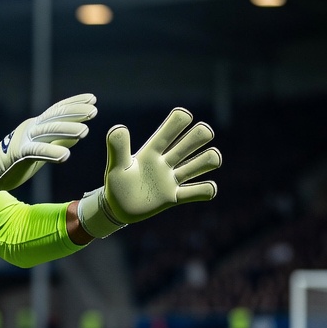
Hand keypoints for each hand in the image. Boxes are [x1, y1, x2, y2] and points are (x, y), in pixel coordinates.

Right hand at [0, 93, 96, 200]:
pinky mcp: (17, 154)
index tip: (92, 99)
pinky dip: (51, 152)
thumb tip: (79, 132)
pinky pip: (36, 152)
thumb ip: (58, 139)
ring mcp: (23, 139)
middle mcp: (30, 128)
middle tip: (94, 111)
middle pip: (54, 117)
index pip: (57, 110)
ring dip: (66, 130)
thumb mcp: (41, 147)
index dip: (74, 103)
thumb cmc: (17, 161)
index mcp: (36, 125)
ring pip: (47, 131)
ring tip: (85, 131)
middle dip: (75, 113)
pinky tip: (66, 156)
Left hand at [77, 107, 221, 238]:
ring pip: (200, 163)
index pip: (171, 128)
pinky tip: (207, 189)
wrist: (117, 209)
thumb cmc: (116, 184)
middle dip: (201, 134)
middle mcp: (166, 162)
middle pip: (192, 141)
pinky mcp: (174, 198)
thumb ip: (118, 147)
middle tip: (205, 134)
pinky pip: (197, 192)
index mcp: (152, 151)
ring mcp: (172, 180)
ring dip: (209, 160)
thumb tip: (119, 127)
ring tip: (210, 160)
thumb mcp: (116, 165)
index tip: (184, 117)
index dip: (181, 120)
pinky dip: (207, 190)